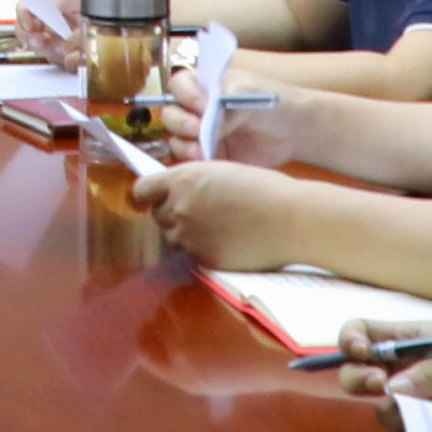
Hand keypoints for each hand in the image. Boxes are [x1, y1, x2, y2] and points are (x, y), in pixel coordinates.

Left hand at [146, 163, 318, 270]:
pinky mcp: (204, 259)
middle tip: (197, 210)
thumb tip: (176, 190)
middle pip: (157, 215)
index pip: (142, 190)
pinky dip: (203, 248)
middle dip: (170, 212)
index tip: (153, 197)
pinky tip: (227, 240)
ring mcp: (190, 237)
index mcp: (182, 180)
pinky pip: (193, 253)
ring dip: (185, 231)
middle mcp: (179, 209)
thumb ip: (192, 182)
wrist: (289, 219)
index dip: (148, 193)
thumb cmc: (263, 188)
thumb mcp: (220, 171)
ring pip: (173, 237)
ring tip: (215, 225)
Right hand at [340, 324, 431, 408]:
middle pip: (357, 373)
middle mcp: (407, 368)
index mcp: (411, 338)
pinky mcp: (431, 428)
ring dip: (390, 411)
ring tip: (417, 411)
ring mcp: (418, 400)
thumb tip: (392, 389)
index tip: (359, 353)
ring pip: (381, 409)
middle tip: (379, 386)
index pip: (363, 333)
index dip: (351, 340)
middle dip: (358, 379)